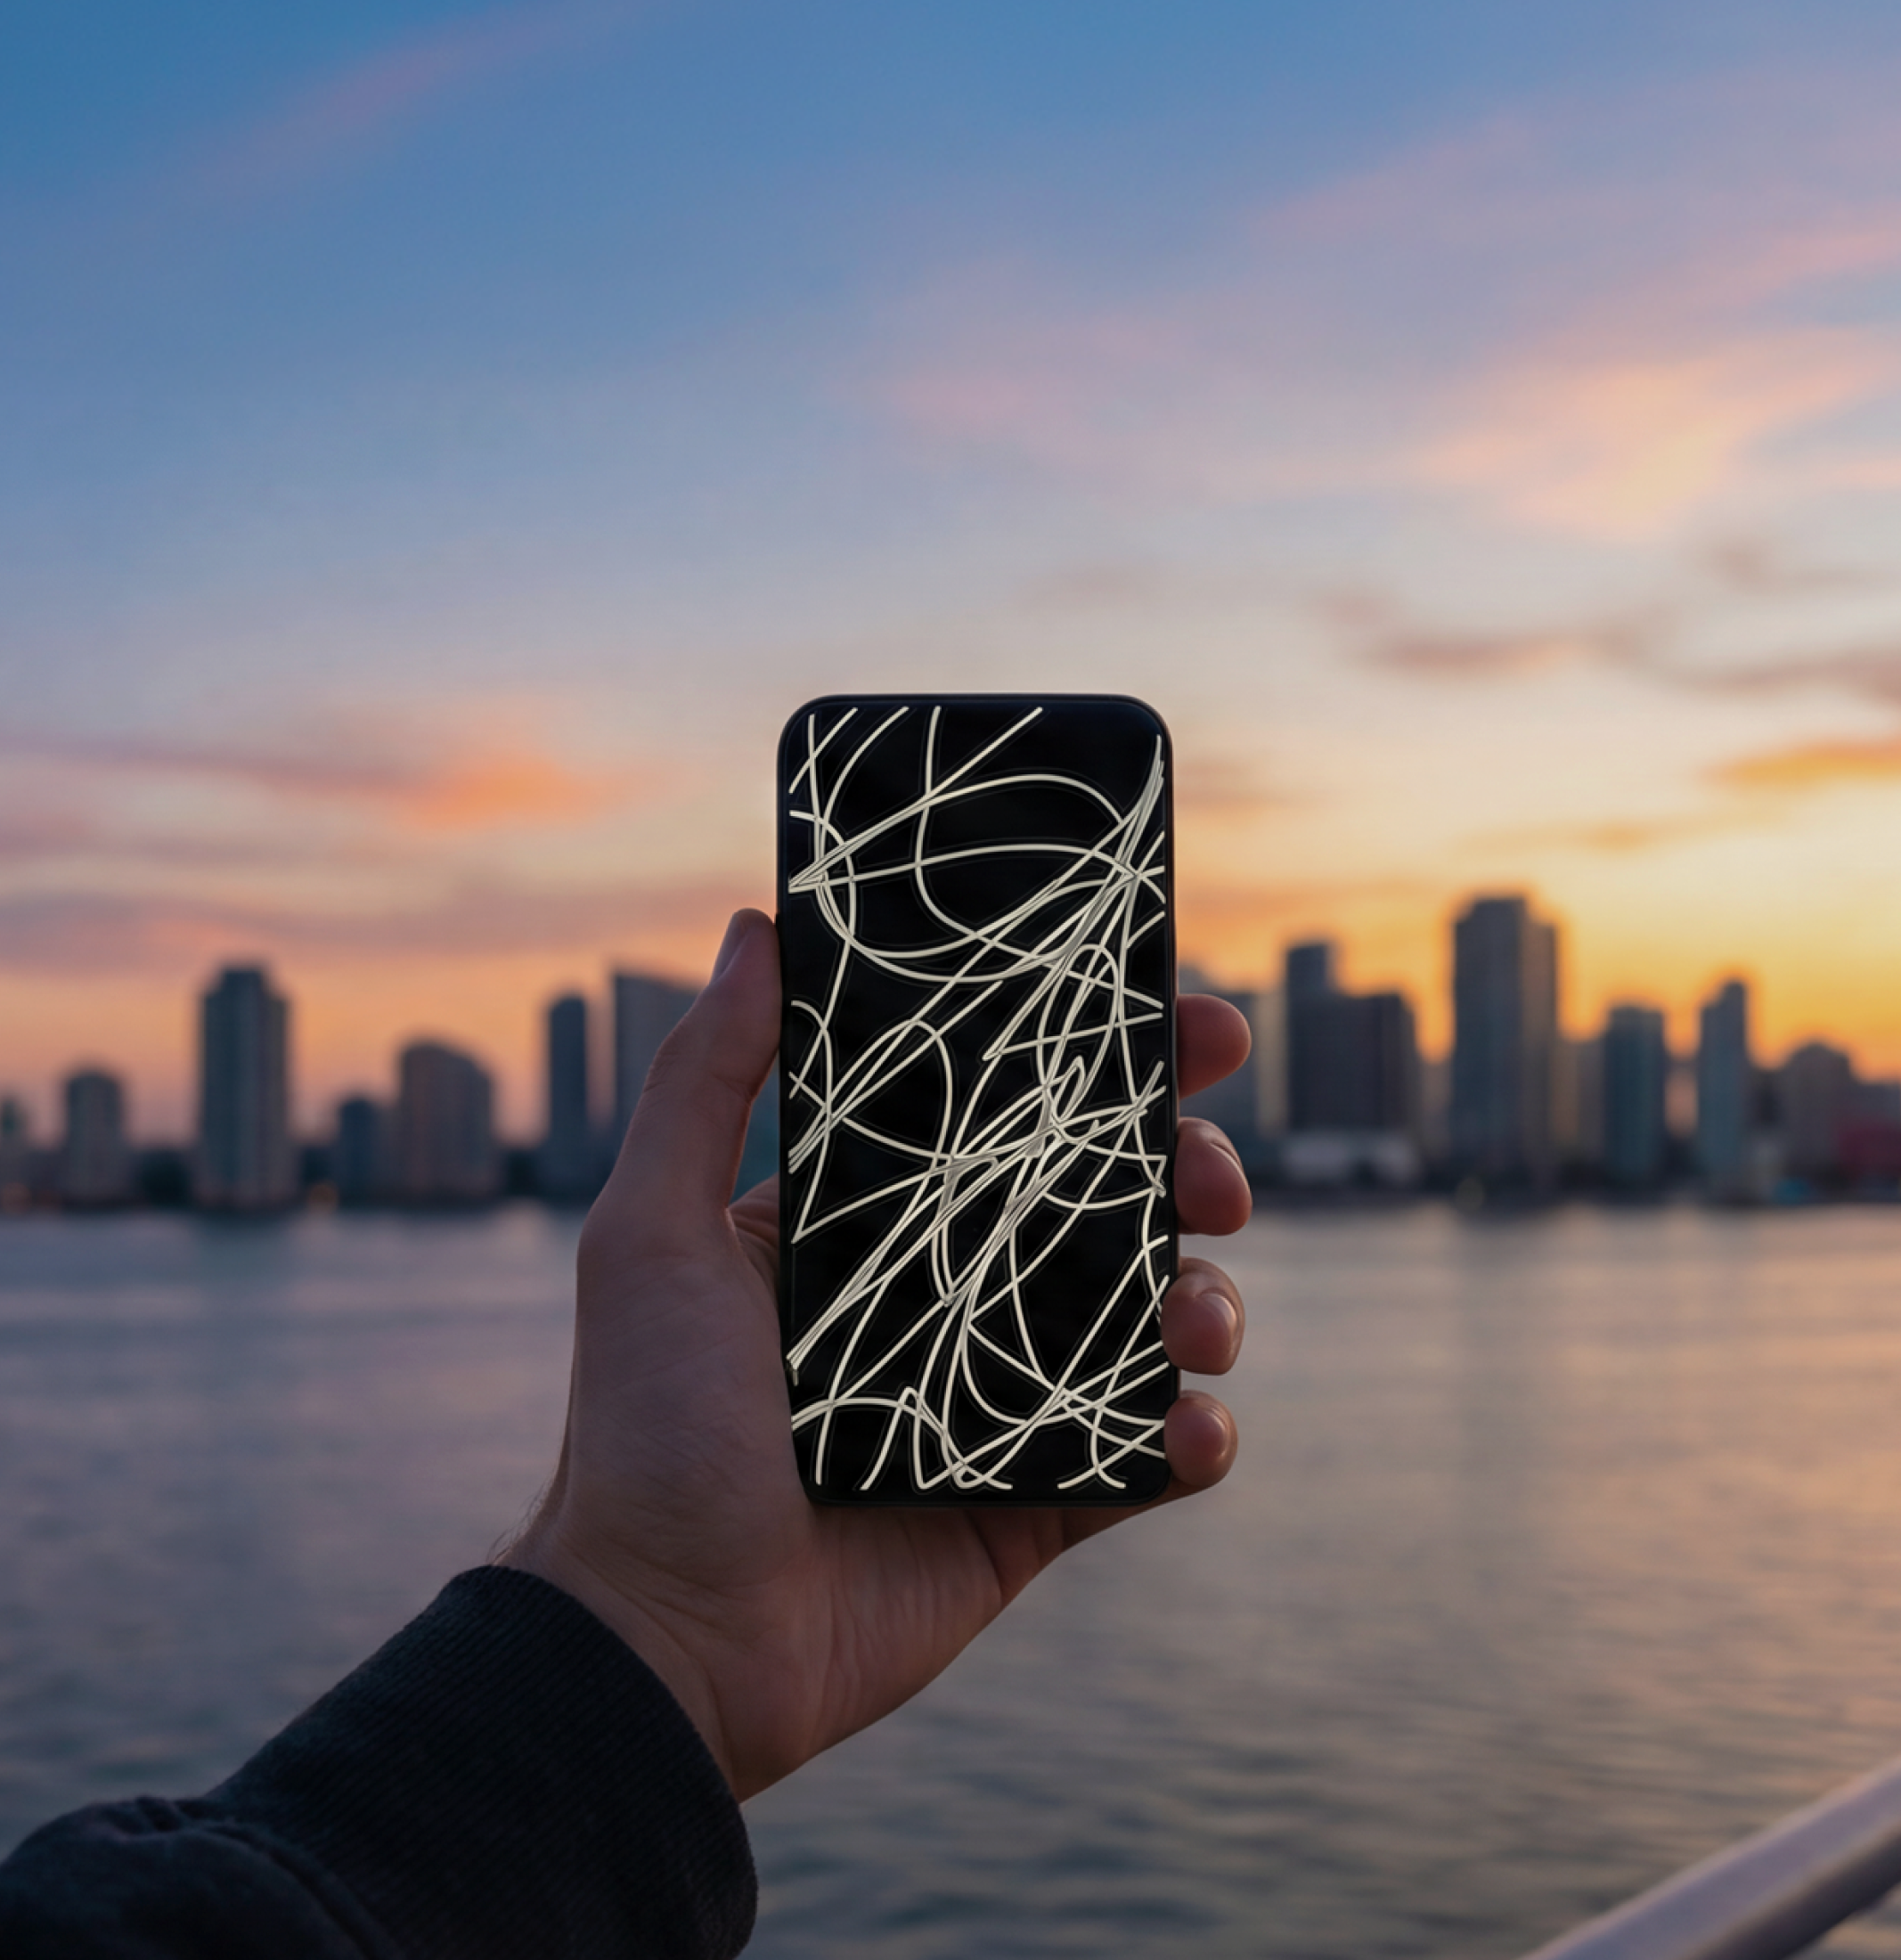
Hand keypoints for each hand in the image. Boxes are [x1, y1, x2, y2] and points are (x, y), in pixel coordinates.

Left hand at [503, 908, 1251, 1799]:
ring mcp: (1000, 1399)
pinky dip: (1193, 1438)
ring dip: (1210, 1302)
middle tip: (1215, 1178)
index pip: (1015, 1115)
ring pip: (1151, 1320)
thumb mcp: (650, 1231)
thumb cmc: (643, 1424)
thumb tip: (756, 925)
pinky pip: (1148, 1457)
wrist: (667, 1637)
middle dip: (1189, 1171)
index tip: (1197, 1024)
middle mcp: (949, 1296)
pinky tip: (1185, 1427)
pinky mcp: (1035, 1503)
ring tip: (1193, 1320)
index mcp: (878, 1221)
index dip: (1112, 1064)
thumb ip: (705, 1079)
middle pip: (1110, 1206)